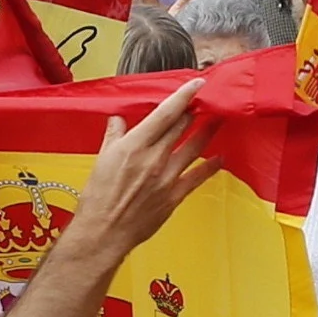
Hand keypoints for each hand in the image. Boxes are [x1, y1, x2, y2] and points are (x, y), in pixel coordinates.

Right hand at [70, 80, 225, 265]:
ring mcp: (167, 177)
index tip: (197, 84)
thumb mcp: (101, 160)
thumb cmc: (98, 198)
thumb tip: (118, 120)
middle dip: (194, 112)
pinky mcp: (174, 196)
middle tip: (204, 103)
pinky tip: (220, 158)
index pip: (165, 113)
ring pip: (194, 148)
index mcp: (134, 145)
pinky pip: (197, 177)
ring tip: (218, 121)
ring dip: (207, 132)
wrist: (104, 232)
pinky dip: (211, 166)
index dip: (184, 96)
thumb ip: (114, 137)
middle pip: (182, 127)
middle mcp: (154, 158)